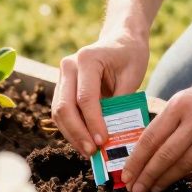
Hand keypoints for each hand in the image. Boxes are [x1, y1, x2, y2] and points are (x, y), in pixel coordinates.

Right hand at [53, 32, 149, 156]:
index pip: (85, 98)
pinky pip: (62, 112)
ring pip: (58, 112)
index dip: (93, 122)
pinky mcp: (63, 86)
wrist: (121, 39)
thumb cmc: (130, 56)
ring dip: (72, 134)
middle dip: (78, 133)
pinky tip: (84, 141)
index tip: (103, 141)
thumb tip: (112, 136)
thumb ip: (120, 103)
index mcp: (87, 59)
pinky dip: (71, 129)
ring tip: (89, 152)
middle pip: (65, 106)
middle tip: (93, 152)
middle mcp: (68, 66)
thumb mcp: (133, 76)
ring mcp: (62, 75)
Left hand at [122, 64, 191, 191]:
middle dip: (147, 176)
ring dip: (165, 179)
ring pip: (183, 164)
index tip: (126, 175)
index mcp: (180, 104)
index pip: (151, 138)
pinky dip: (185, 173)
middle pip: (165, 155)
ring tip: (153, 188)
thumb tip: (145, 149)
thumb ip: (168, 120)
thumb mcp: (185, 96)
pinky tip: (175, 178)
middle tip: (135, 190)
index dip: (136, 160)